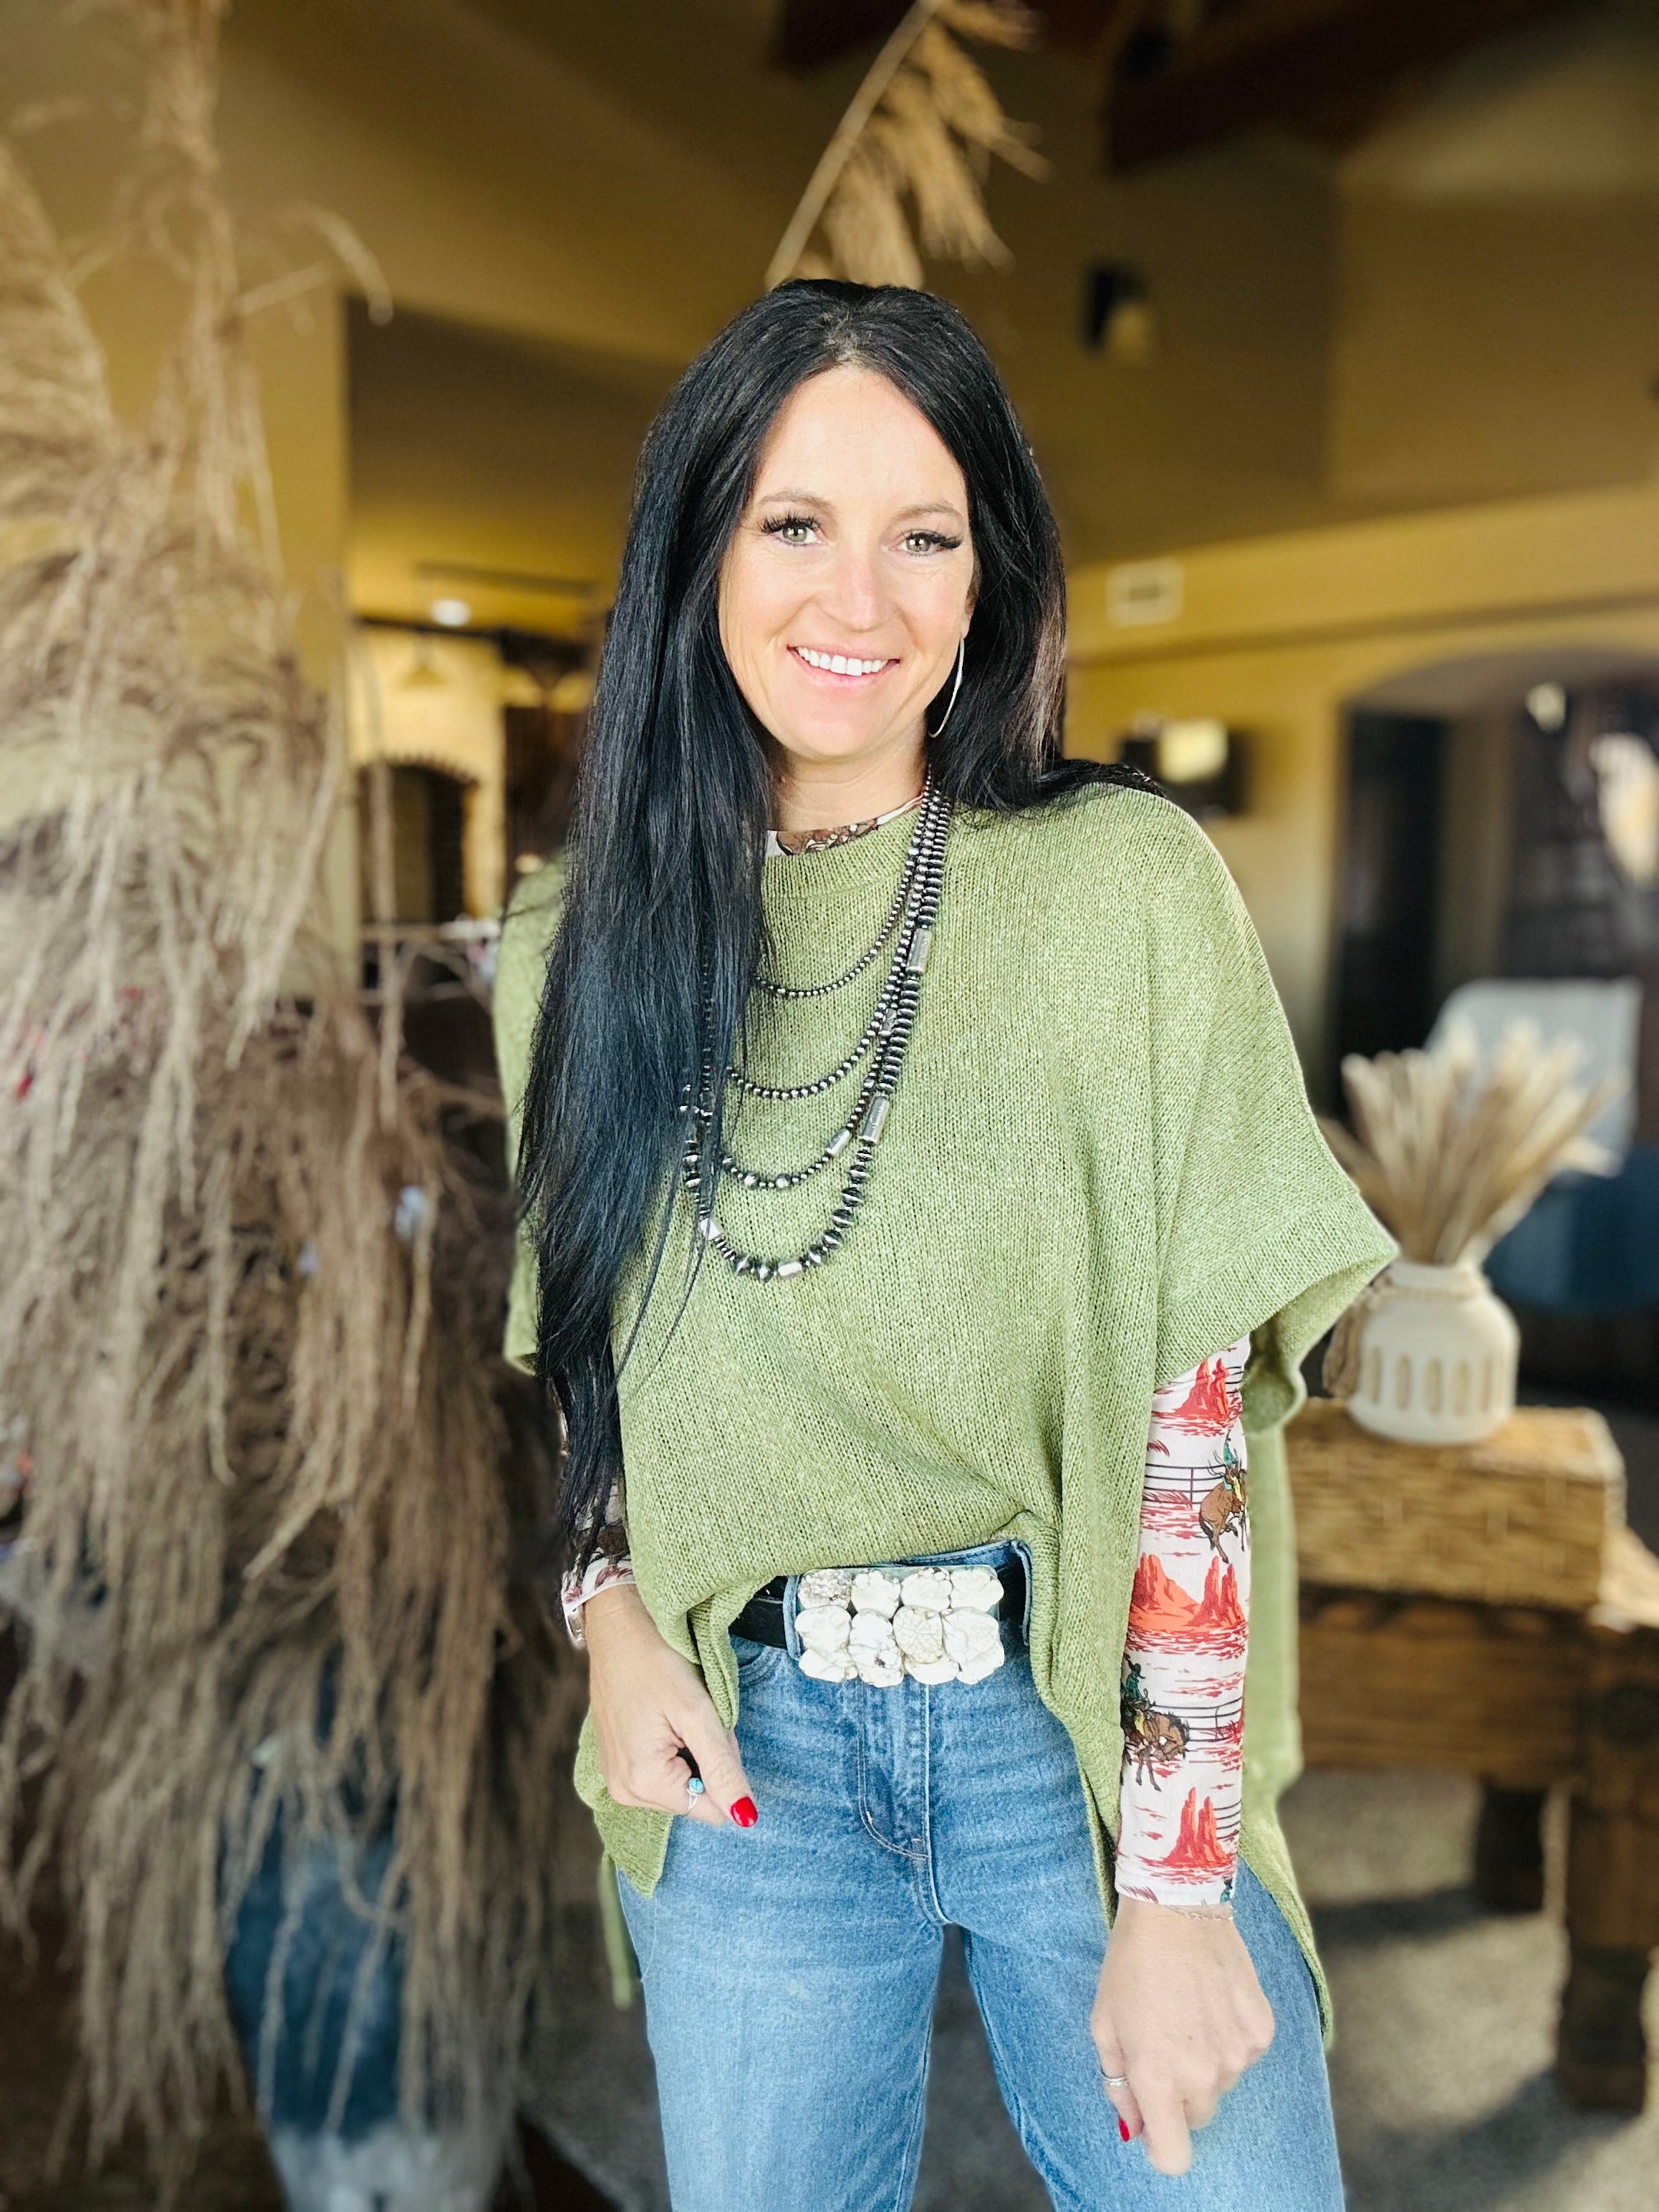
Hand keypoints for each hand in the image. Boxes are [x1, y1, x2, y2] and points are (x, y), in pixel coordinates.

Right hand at [582, 1583, 757, 1828]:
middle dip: (707, 1759)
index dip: (723, 1768)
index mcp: (643, 1783)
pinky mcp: (617, 1764)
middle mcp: (625, 1792)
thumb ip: (723, 1769)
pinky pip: (661, 1772)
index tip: (710, 1729)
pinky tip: (663, 1718)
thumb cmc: (654, 1662)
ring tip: (677, 1713)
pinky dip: (673, 1748)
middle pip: (695, 1796)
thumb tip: (746, 1819)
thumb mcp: (698, 1713)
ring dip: (691, 1752)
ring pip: (680, 1783)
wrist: (616, 1629)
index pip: (710, 1808)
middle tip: (694, 1716)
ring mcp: (617, 1779)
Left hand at [1091, 1896, 1273, 2175]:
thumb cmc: (1131, 1964)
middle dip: (1179, 2093)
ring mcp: (1238, 2054)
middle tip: (1163, 2043)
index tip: (1154, 2122)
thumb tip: (1136, 2128)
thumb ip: (1119, 2085)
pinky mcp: (1262, 2030)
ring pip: (1222, 2083)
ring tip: (1186, 2010)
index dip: (1162, 2145)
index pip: (1173, 2156)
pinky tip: (1212, 1998)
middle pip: (1196, 2117)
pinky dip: (1229, 2037)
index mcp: (1157, 2078)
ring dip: (1205, 2061)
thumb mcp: (1104, 2025)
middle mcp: (1203, 2075)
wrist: (1177, 1906)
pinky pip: (1245, 2054)